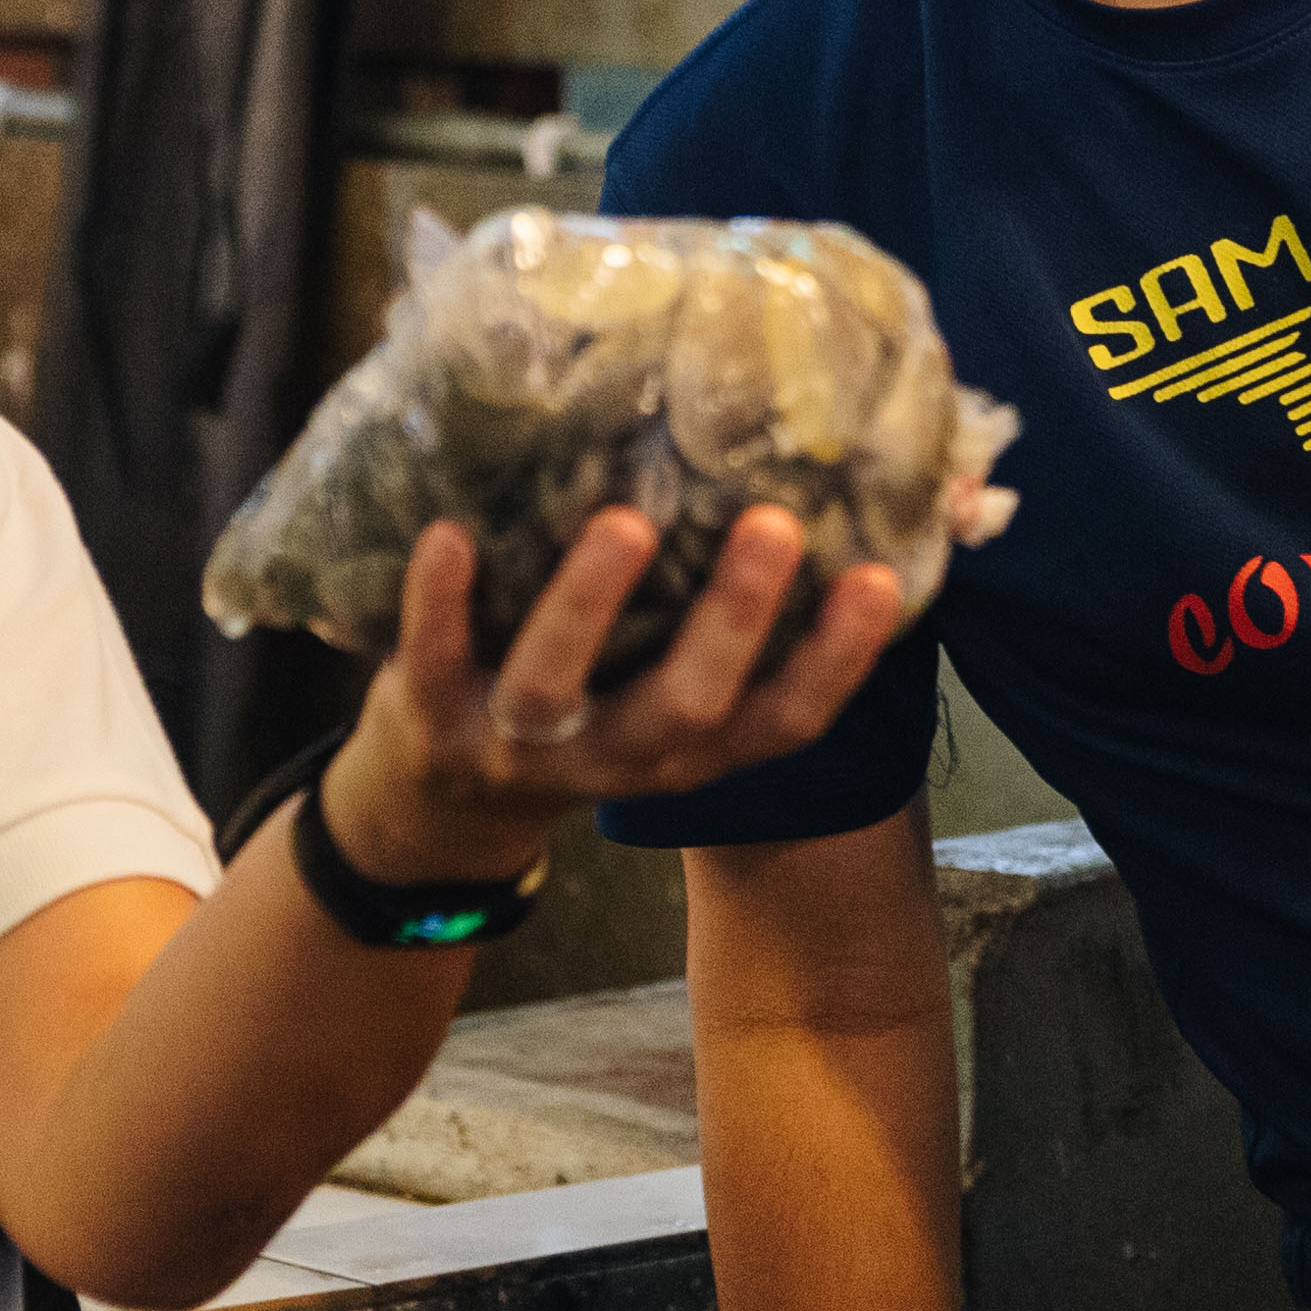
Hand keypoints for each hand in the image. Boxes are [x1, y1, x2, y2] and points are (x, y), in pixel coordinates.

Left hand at [325, 508, 914, 887]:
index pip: (782, 722)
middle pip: (686, 706)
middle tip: (772, 525)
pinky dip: (438, 602)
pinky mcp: (429, 717)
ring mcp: (520, 744)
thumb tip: (880, 509)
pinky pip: (432, 659)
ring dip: (589, 605)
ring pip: (556, 686)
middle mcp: (617, 756)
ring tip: (626, 522)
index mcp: (690, 750)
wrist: (438, 802)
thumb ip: (747, 612)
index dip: (836, 662)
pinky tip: (449, 532)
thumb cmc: (589, 700)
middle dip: (731, 620)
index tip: (878, 580)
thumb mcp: (670, 684)